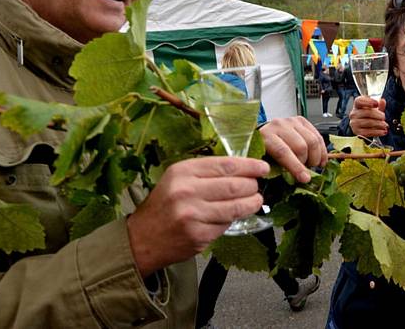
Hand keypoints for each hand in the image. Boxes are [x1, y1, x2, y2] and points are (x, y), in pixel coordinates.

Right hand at [127, 157, 268, 276]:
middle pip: (234, 185)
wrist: (142, 239)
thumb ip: (206, 172)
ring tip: (255, 201)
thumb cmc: (164, 205)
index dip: (249, 166)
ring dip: (251, 203)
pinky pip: (226, 224)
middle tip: (257, 186)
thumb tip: (243, 169)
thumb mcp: (178, 179)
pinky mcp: (199, 235)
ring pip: (235, 207)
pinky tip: (234, 215)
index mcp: (183, 172)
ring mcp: (193, 215)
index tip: (262, 167)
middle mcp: (187, 191)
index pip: (226, 165)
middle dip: (252, 185)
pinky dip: (234, 219)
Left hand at [260, 116, 326, 182]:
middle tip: (305, 172)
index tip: (305, 179)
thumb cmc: (265, 151)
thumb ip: (272, 169)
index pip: (283, 152)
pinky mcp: (302, 121)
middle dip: (306, 163)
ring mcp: (292, 121)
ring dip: (315, 157)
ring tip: (311, 164)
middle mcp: (279, 125)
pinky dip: (322, 150)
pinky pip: (318, 136)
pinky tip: (320, 159)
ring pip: (312, 141)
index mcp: (266, 136)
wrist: (266, 135)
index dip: (296, 167)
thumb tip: (285, 179)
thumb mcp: (264, 162)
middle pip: (301, 146)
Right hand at [348, 96, 387, 137]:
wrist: (364, 126)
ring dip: (379, 124)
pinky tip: (383, 132)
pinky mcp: (357, 132)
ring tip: (385, 125)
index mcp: (357, 105)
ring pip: (369, 122)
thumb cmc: (370, 115)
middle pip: (367, 113)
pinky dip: (377, 132)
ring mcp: (354, 123)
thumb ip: (380, 105)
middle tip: (384, 117)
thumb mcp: (375, 109)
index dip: (368, 102)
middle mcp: (353, 114)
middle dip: (377, 115)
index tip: (376, 104)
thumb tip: (382, 101)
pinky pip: (368, 132)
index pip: (359, 101)